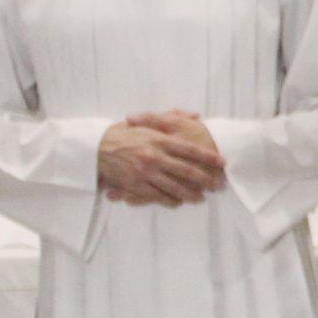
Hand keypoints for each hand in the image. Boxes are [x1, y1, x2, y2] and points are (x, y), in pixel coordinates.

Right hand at [98, 115, 226, 205]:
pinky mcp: (136, 186)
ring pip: (174, 187)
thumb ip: (171, 117)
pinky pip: (157, 196)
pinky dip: (170, 201)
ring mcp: (146, 173)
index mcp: (158, 140)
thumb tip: (196, 115)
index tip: (222, 161)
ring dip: (191, 194)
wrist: (95, 148)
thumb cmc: (122, 133)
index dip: (208, 157)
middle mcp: (154, 157)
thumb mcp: (146, 122)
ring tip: (201, 198)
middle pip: (186, 171)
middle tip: (217, 184)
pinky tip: (178, 202)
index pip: (189, 149)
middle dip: (205, 179)